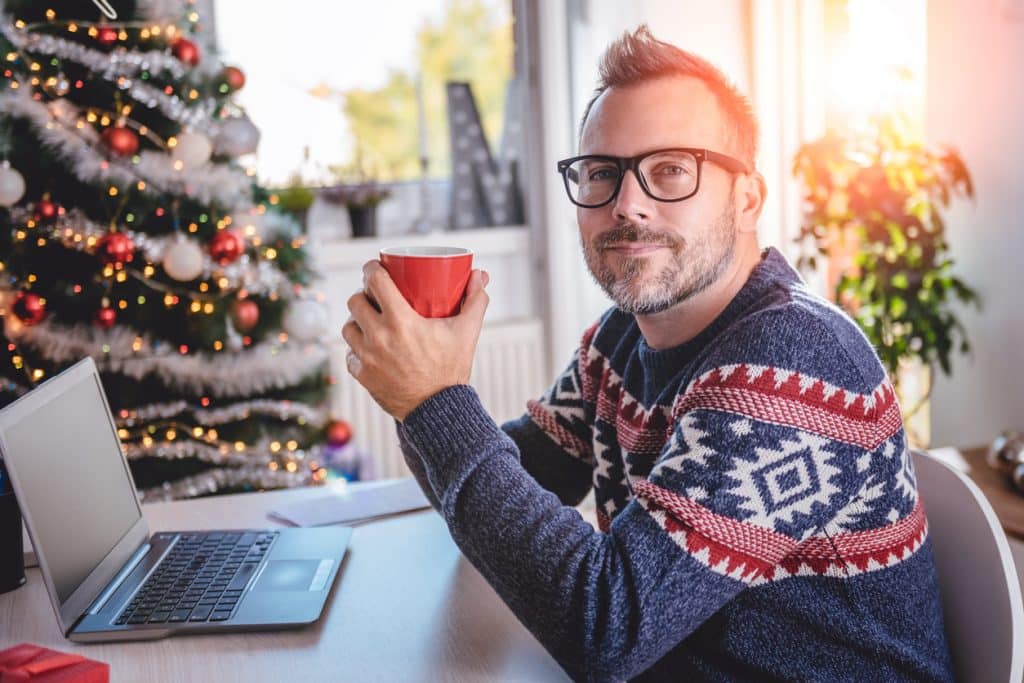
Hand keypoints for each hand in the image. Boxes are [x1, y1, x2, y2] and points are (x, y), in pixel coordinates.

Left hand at [342, 260, 489, 420]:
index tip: (375, 268)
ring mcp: (366, 357)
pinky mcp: (362, 375)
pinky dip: (357, 349)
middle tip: (375, 297)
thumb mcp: (467, 332)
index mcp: (401, 321)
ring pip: (348, 327)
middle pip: (355, 301)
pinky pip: (349, 354)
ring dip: (357, 321)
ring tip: (370, 322)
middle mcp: (378, 337)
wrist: (438, 411)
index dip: (371, 269)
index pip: (375, 281)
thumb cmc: (451, 371)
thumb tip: (480, 275)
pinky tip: (368, 348)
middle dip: (364, 295)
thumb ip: (475, 301)